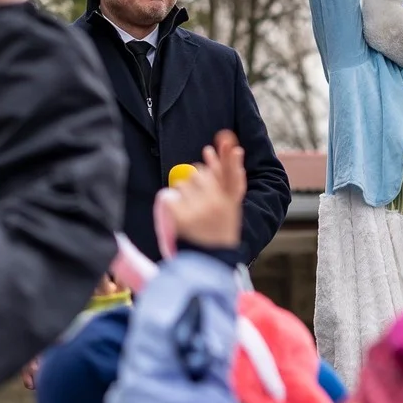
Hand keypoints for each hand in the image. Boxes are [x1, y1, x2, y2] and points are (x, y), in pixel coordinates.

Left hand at [166, 131, 246, 251]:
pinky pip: (171, 197)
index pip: (231, 173)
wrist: (208, 263)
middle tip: (198, 198)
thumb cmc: (219, 234)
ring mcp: (198, 211)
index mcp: (230, 203)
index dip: (229, 157)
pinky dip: (172, 203)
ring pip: (183, 184)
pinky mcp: (181, 217)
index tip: (227, 140)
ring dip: (183, 192)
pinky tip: (181, 215)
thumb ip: (230, 184)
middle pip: (201, 174)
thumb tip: (228, 151)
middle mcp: (217, 205)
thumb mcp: (231, 211)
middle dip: (196, 181)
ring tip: (191, 210)